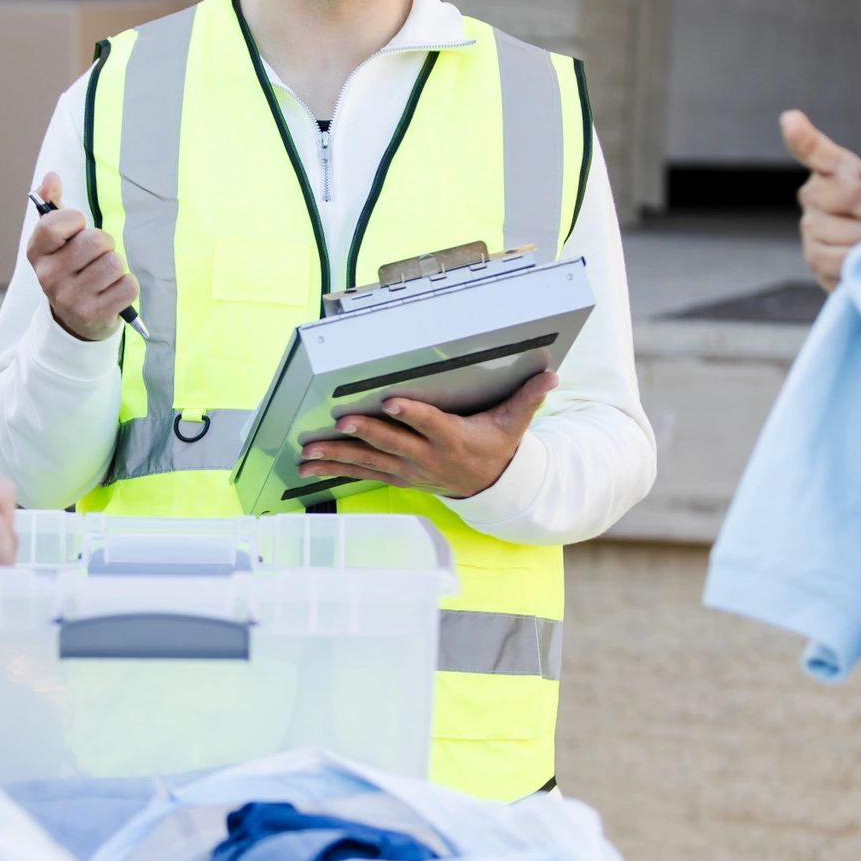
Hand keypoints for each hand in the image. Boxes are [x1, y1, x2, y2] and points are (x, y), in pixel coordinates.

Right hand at [24, 172, 138, 341]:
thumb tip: (52, 177)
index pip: (56, 222)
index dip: (75, 220)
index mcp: (36, 253)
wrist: (73, 320)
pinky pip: (128, 285)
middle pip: (95, 241)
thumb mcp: (56, 240)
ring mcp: (70, 299)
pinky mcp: (94, 315)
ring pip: (114, 263)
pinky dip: (128, 286)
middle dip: (105, 243)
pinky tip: (113, 292)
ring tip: (105, 276)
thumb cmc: (70, 269)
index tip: (77, 230)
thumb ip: (52, 204)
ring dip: (116, 266)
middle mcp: (48, 277)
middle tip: (98, 256)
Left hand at [298, 371, 556, 499]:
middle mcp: (426, 458)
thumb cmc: (496, 446)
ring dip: (337, 455)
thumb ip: (529, 397)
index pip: (431, 424)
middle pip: (392, 444)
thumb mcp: (515, 423)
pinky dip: (334, 467)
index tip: (393, 402)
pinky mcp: (394, 476)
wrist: (488, 486)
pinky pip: (360, 472)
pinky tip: (308, 464)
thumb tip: (552, 374)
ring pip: (368, 462)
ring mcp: (407, 470)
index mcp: (453, 439)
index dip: (412, 415)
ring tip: (308, 452)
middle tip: (342, 421)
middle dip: (366, 433)